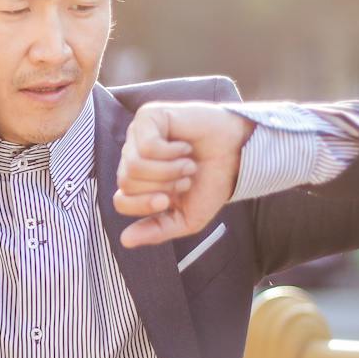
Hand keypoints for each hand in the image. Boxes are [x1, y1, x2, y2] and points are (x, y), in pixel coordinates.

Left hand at [114, 101, 253, 247]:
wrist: (238, 156)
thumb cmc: (211, 183)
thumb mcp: (187, 218)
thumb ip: (157, 231)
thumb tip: (125, 241)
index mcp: (138, 182)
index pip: (121, 201)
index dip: (145, 205)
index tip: (169, 200)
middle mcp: (133, 157)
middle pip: (127, 183)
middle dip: (163, 185)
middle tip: (185, 177)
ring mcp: (138, 135)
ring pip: (135, 165)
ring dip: (170, 170)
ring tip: (188, 163)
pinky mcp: (148, 116)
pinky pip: (147, 146)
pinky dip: (172, 152)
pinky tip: (185, 147)